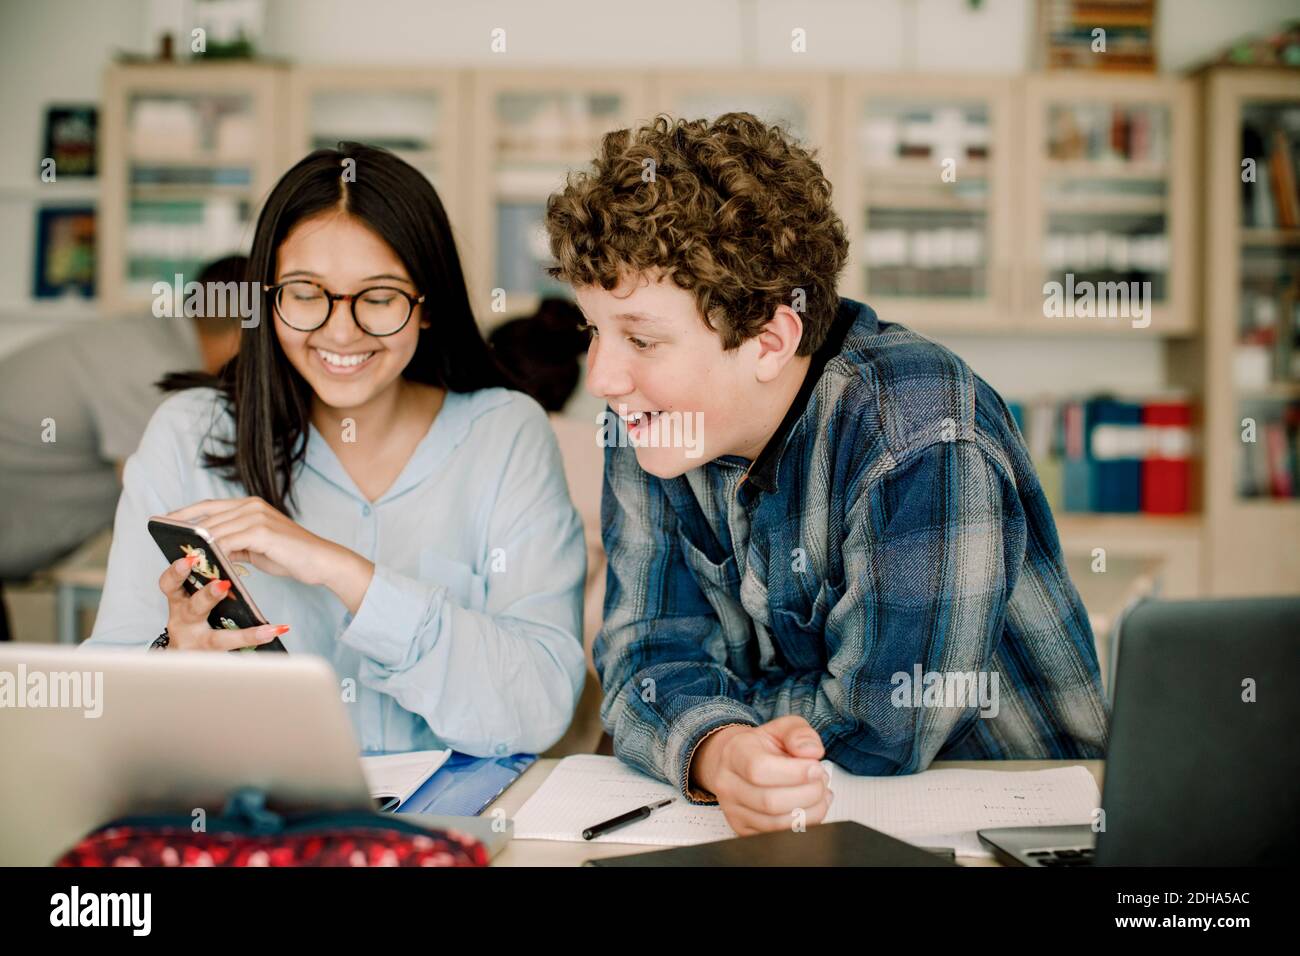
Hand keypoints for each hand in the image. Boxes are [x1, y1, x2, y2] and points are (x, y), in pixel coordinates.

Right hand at [158, 554, 287, 650]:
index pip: (169, 584)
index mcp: (177, 600)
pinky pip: (239, 650)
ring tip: (268, 627)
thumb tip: (217, 539)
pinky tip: (278, 629)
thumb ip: (200, 575)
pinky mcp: (215, 658)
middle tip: (223, 584)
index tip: (188, 558)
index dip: (176, 573)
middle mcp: (183, 622)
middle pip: (193, 609)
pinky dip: (258, 639)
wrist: (184, 660)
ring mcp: (198, 643)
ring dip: (243, 633)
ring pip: (218, 640)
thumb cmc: (193, 615)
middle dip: (206, 597)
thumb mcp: (189, 594)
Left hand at [167, 497, 373, 611]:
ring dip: (196, 544)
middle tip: (164, 540)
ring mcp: (257, 517)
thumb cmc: (291, 556)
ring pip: (216, 530)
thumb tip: (209, 551)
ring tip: (179, 555)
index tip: (164, 520)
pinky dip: (214, 552)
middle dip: (184, 528)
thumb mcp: (257, 547)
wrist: (322, 561)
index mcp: (251, 505)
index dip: (185, 513)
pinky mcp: (262, 532)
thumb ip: (234, 544)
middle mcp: (252, 506)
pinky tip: (203, 562)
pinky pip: (228, 542)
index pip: (210, 506)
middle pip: (208, 515)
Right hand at [689, 715, 831, 835]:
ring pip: (775, 824)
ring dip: (810, 812)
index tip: (816, 767)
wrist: (736, 762)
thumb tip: (812, 752)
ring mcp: (733, 810)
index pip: (759, 769)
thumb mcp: (782, 728)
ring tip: (820, 794)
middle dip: (808, 793)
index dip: (795, 773)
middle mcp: (728, 784)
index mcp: (735, 753)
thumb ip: (799, 733)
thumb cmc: (761, 747)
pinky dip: (803, 825)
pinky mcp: (742, 830)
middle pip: (769, 801)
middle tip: (821, 780)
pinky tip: (811, 807)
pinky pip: (777, 836)